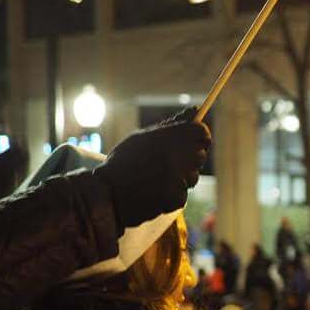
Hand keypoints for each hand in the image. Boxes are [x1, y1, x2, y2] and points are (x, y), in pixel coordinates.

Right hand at [96, 107, 211, 230]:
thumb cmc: (124, 162)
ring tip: (158, 177)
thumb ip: (170, 125)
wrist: (107, 194)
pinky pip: (183, 193)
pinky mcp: (176, 199)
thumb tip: (195, 110)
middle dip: (191, 157)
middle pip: (200, 154)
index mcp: (168, 138)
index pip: (201, 132)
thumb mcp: (142, 137)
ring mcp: (178, 179)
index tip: (197, 139)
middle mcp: (176, 157)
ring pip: (194, 176)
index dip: (201, 135)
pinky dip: (172, 193)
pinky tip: (155, 192)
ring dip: (182, 176)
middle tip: (173, 161)